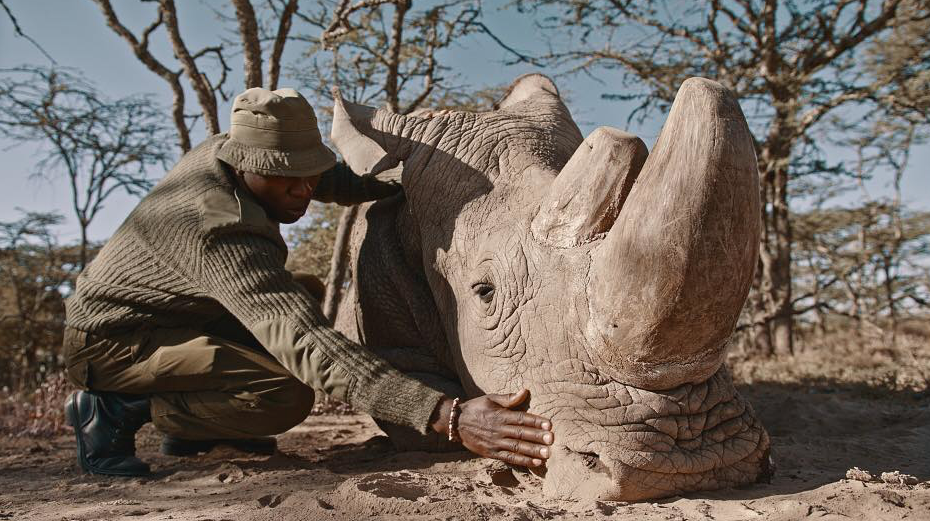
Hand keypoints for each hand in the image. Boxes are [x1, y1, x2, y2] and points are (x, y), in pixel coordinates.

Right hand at [431, 390, 553, 466]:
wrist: (455, 422)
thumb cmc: (476, 408)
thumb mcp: (490, 399)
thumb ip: (508, 398)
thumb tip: (525, 391)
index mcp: (499, 415)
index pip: (521, 418)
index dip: (535, 421)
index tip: (549, 424)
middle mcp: (498, 430)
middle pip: (521, 434)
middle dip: (537, 437)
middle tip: (552, 439)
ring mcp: (495, 443)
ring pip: (517, 447)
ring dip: (533, 451)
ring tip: (547, 453)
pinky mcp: (491, 453)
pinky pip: (509, 458)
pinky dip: (522, 461)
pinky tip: (535, 463)